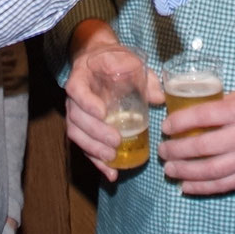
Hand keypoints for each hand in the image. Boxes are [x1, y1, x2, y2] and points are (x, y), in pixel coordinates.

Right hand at [64, 22, 163, 181]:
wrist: (97, 60)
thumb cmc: (113, 61)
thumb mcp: (129, 62)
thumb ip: (145, 78)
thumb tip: (160, 97)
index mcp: (82, 78)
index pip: (77, 90)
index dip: (87, 103)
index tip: (103, 113)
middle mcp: (73, 99)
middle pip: (76, 119)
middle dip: (95, 133)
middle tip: (115, 141)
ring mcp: (75, 115)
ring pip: (77, 135)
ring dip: (93, 150)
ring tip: (112, 159)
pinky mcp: (83, 129)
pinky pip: (84, 147)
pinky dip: (96, 162)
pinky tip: (111, 173)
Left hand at [159, 85, 234, 195]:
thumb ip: (223, 103)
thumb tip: (193, 111)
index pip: (202, 116)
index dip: (179, 122)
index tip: (166, 126)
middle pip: (202, 146)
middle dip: (176, 150)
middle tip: (163, 150)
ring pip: (210, 170)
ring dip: (185, 171)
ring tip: (170, 170)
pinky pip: (225, 184)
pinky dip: (203, 187)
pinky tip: (187, 186)